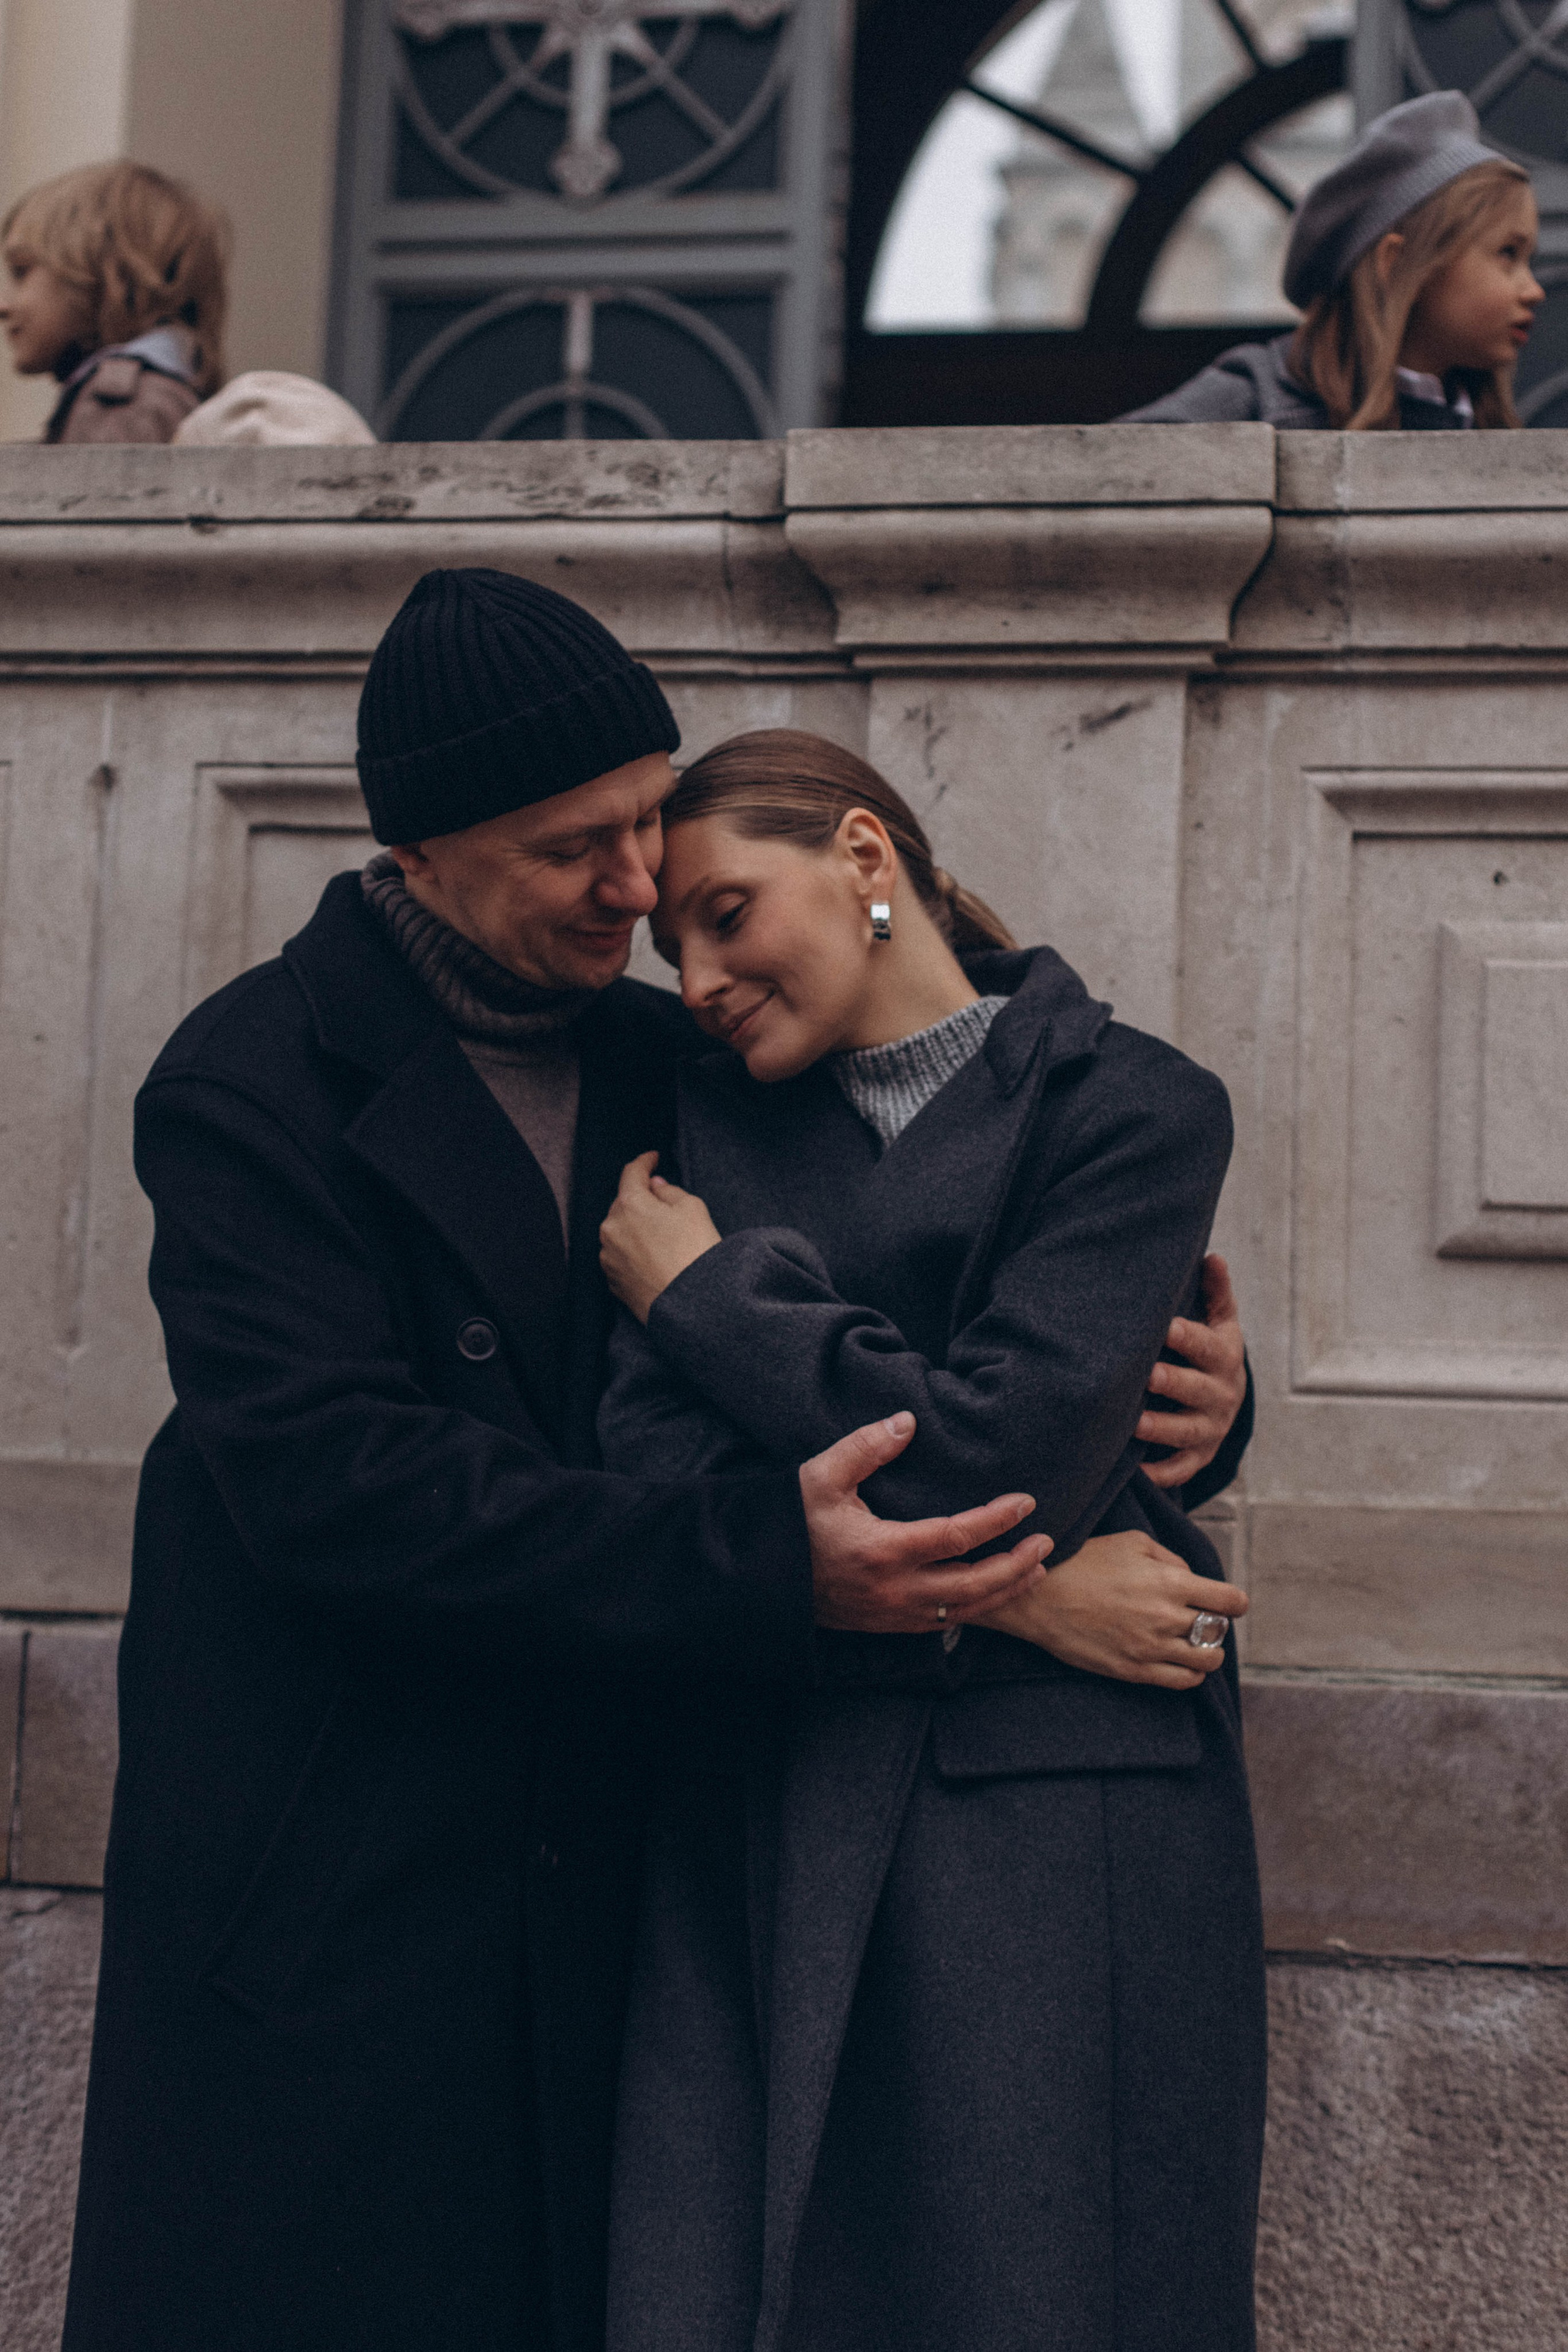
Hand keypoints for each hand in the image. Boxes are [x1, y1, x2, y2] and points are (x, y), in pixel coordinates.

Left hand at [599, 1151, 721, 1323]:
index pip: (631, 1173)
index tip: (652, 1158)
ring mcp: (608, 1257)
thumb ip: (670, 1191)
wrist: (690, 1307)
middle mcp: (610, 1229)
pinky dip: (634, 1252)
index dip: (644, 1161)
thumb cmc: (695, 1253)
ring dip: (636, 1229)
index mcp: (629, 1204)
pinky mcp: (612, 1282)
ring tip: (664, 1239)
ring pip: (620, 1232)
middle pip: (623, 1204)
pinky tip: (655, 1259)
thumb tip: (655, 1187)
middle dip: (641, 1200)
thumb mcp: (693, 1208)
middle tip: (665, 1204)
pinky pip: (621, 1257)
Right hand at [801, 1412, 1053, 1633]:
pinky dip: (978, 1609)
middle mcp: (894, 1589)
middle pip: (975, 1585)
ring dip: (1006, 1590)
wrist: (758, 1578)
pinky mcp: (887, 1625)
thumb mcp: (820, 1476)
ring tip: (1036, 1569)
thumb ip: (865, 1446)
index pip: (957, 1536)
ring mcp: (892, 1614)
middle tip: (1048, 1541)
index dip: (997, 1519)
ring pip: (966, 1611)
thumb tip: (908, 1421)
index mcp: (882, 1549)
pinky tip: (994, 1593)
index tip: (1026, 1501)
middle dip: (1017, 1564)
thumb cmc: (789, 1522)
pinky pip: (946, 1624)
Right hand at [977, 1528, 1247, 1688]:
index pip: (1230, 1601)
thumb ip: (1170, 1558)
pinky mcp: (1134, 1671)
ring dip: (1209, 1652)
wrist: (1040, 1597)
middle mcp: (1167, 1618)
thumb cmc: (1085, 1562)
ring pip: (1207, 1661)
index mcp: (1171, 1582)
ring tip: (1198, 1644)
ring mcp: (1151, 1648)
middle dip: (1216, 1623)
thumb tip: (1192, 1577)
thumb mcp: (1132, 1542)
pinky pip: (1182, 1681)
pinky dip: (1193, 1674)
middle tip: (1203, 1619)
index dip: (1235, 1601)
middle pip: (1219, 1631)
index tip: (1230, 1602)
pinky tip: (1185, 1663)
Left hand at [1138, 1251, 1246, 1488]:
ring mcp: (1211, 1430)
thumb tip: (1213, 1256)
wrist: (1227, 1399)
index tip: (1164, 1326)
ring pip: (1188, 1433)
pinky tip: (1135, 1471)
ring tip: (1134, 1423)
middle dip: (1174, 1383)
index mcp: (1224, 1358)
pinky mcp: (1199, 1457)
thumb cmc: (1211, 1352)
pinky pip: (1181, 1469)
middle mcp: (1222, 1396)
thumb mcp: (1220, 1322)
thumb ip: (1215, 1292)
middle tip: (1147, 1375)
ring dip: (1162, 1429)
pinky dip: (1161, 1474)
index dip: (1188, 1337)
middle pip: (1198, 1391)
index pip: (1208, 1347)